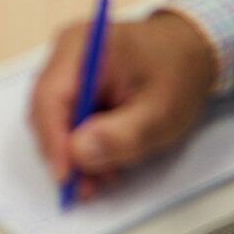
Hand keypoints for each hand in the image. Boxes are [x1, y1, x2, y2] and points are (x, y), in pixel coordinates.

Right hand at [28, 9, 220, 185]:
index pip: (50, 97)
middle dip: (64, 152)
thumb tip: (79, 153)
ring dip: (74, 152)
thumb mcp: (160, 113)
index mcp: (83, 48)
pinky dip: (81, 143)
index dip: (53, 141)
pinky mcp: (74, 82)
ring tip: (103, 176)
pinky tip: (104, 160)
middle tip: (86, 186)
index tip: (65, 177)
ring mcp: (68, 67)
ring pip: (54, 119)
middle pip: (45, 110)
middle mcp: (67, 53)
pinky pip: (67, 118)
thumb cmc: (178, 74)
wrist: (188, 51)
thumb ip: (121, 136)